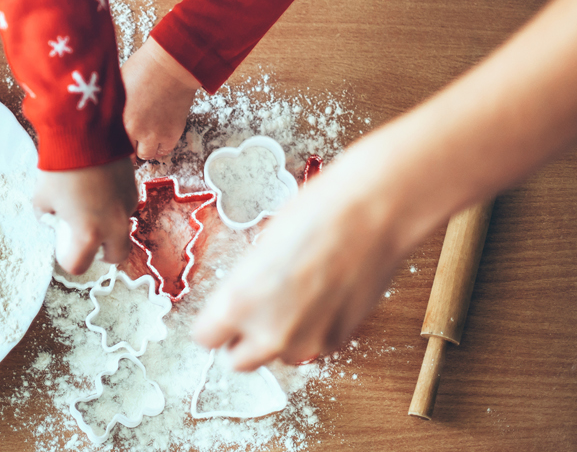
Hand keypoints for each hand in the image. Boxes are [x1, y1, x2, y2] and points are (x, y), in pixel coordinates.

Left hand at [34, 158, 137, 274]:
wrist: (85, 131)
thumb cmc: (60, 166)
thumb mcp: (41, 197)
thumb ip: (47, 216)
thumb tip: (53, 219)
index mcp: (88, 233)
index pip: (78, 265)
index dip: (67, 259)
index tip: (62, 247)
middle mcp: (113, 224)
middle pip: (115, 256)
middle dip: (102, 252)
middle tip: (87, 239)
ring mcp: (126, 205)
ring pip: (122, 228)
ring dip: (109, 226)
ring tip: (90, 205)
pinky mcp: (133, 187)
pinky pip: (125, 205)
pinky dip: (113, 204)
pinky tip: (99, 188)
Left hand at [121, 37, 202, 160]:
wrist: (170, 65)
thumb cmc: (142, 68)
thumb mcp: (116, 87)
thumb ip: (111, 107)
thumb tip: (102, 114)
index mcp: (118, 120)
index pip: (110, 146)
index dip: (112, 144)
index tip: (113, 141)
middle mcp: (136, 131)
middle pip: (128, 153)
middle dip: (128, 146)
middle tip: (129, 138)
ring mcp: (155, 134)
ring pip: (147, 154)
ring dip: (145, 147)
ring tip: (144, 136)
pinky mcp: (172, 133)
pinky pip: (165, 150)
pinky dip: (161, 146)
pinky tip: (157, 136)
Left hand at [191, 151, 414, 369]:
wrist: (371, 216)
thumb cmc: (315, 216)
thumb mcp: (258, 248)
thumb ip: (243, 287)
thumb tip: (240, 301)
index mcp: (237, 304)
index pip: (205, 338)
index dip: (214, 325)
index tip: (220, 316)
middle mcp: (269, 333)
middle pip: (238, 360)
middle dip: (242, 340)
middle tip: (254, 311)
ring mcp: (306, 342)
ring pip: (278, 356)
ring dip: (280, 336)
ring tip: (295, 296)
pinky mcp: (338, 342)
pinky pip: (312, 346)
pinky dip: (313, 330)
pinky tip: (322, 296)